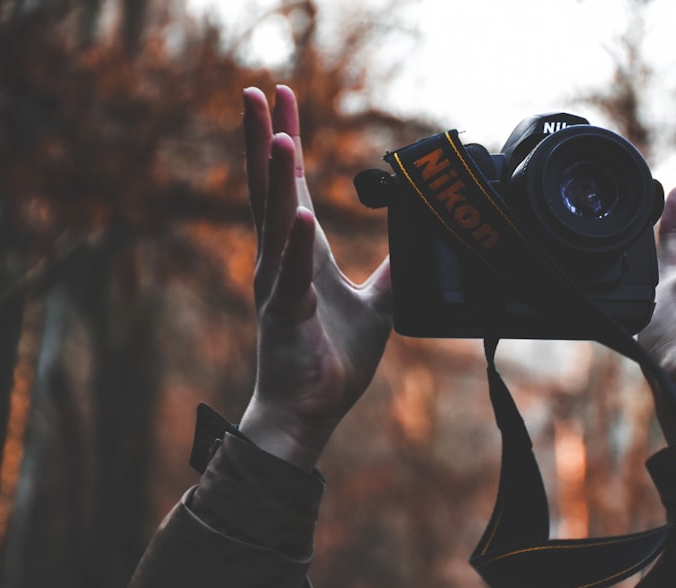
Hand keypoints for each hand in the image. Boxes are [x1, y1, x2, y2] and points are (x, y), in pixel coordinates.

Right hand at [237, 85, 392, 469]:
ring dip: (275, 178)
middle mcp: (282, 261)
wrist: (309, 410)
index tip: (283, 99)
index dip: (287, 142)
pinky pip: (292, 274)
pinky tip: (298, 212)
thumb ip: (390, 273)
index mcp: (302, 254)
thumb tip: (416, 247)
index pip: (290, 185)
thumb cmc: (331, 360)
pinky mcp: (286, 314)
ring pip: (273, 221)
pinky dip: (295, 243)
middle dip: (265, 138)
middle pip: (269, 188)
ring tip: (277, 134)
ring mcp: (279, 285)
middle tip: (258, 89)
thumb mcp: (376, 307)